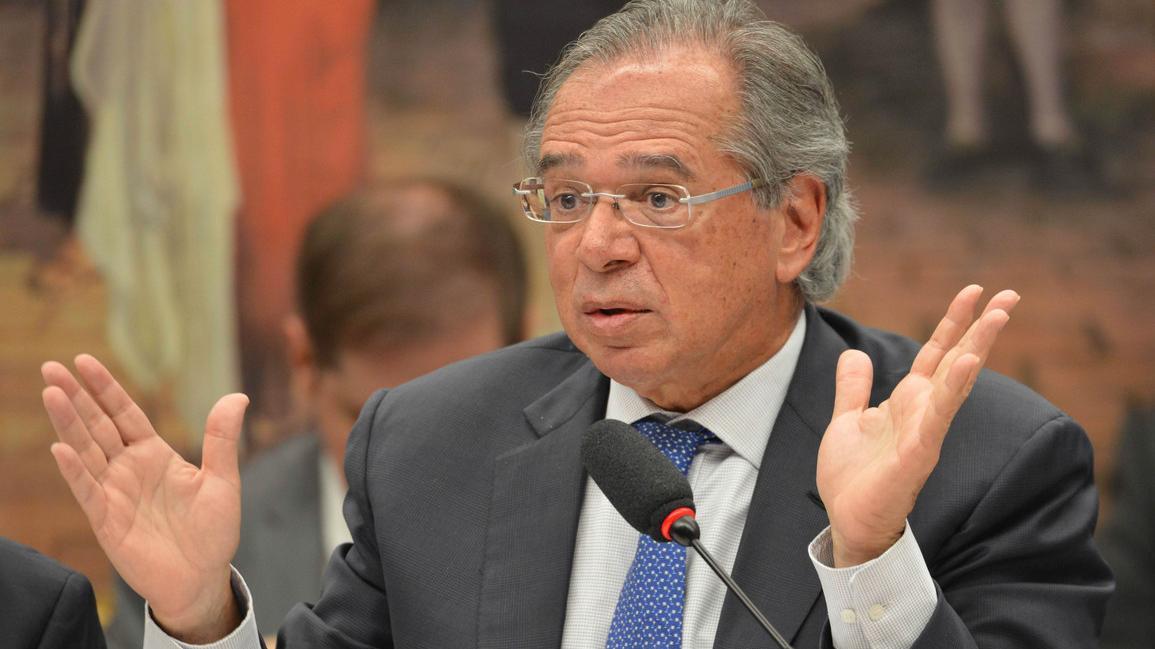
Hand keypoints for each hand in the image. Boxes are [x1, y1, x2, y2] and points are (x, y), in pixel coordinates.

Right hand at [42, 354, 246, 641]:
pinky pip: (88, 491)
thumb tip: (238, 395)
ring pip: (86, 451)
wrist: (202, 577)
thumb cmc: (213, 531)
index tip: (84, 361)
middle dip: (76, 397)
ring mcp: (114, 492)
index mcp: (155, 454)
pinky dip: (74, 470)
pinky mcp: (107, 520)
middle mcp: (129, 468)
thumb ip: (222, 439)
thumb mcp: (223, 480)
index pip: (124, 414)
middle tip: (50, 367)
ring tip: (51, 394)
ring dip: (68, 424)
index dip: (105, 389)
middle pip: (98, 426)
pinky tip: (60, 448)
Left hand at [817, 285, 1018, 566]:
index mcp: (908, 401)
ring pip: (955, 382)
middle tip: (1011, 294)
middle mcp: (923, 411)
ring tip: (997, 315)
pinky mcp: (918, 452)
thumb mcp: (846, 419)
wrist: (847, 520)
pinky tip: (966, 363)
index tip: (973, 291)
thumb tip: (856, 353)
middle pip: (957, 360)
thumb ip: (854, 388)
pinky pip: (938, 416)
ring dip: (976, 347)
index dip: (953, 322)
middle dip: (982, 327)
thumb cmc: (852, 477)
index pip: (935, 353)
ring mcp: (925, 431)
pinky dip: (953, 389)